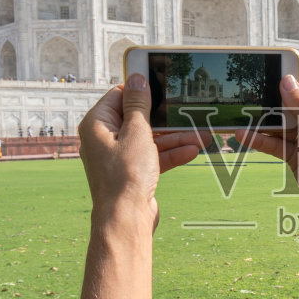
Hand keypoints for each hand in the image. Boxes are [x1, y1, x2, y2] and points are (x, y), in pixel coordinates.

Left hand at [78, 73, 207, 221]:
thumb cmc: (125, 176)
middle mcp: (104, 139)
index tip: (163, 84)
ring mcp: (118, 156)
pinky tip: (192, 151)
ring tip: (201, 135)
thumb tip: (136, 79)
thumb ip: (139, 105)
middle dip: (165, 118)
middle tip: (186, 110)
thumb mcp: (137, 132)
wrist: (126, 219)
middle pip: (138, 118)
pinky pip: (152, 156)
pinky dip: (170, 154)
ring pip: (149, 139)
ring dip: (174, 138)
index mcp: (97, 124)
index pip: (119, 96)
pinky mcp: (131, 172)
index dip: (141, 91)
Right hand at [238, 70, 298, 226]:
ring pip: (282, 124)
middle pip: (293, 103)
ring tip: (241, 114)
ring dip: (263, 121)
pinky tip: (244, 136)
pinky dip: (262, 140)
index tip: (273, 66)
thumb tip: (288, 82)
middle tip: (250, 91)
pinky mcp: (298, 156)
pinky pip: (277, 143)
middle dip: (272, 99)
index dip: (294, 75)